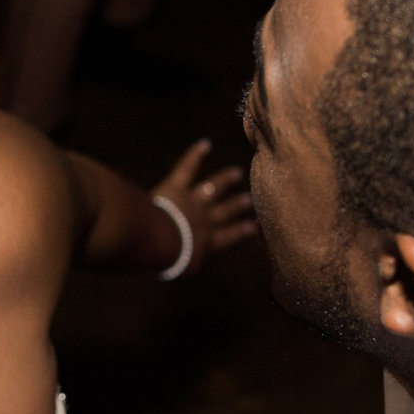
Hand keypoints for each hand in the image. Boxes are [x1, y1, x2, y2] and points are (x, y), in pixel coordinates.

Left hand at [151, 138, 253, 271]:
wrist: (161, 241)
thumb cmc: (167, 261)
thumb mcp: (177, 270)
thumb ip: (181, 267)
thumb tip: (178, 269)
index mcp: (205, 243)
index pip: (226, 237)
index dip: (239, 231)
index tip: (252, 225)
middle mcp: (204, 220)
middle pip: (224, 211)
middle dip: (236, 205)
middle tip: (249, 199)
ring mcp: (193, 201)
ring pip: (213, 188)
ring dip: (224, 180)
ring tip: (236, 172)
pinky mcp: (177, 187)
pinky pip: (187, 168)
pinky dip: (195, 155)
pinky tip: (205, 143)